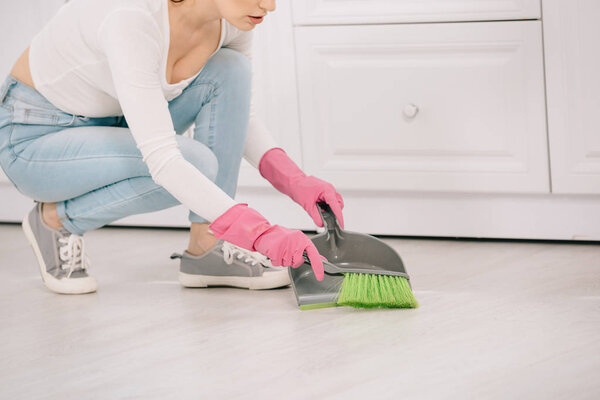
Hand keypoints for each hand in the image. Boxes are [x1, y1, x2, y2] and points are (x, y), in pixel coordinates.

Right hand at [209, 203, 324, 280]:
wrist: (263, 232)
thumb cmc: (279, 237)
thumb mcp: (295, 240)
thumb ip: (306, 250)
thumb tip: (321, 260)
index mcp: (302, 239)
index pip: (314, 254)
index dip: (318, 267)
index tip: (320, 276)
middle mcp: (296, 242)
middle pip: (297, 262)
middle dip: (291, 260)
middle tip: (285, 251)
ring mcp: (286, 246)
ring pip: (287, 264)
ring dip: (281, 260)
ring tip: (278, 250)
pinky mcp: (276, 250)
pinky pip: (277, 263)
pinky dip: (274, 260)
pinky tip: (273, 251)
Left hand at [287, 175, 344, 228]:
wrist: (293, 182)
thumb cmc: (299, 188)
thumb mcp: (307, 205)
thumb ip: (316, 216)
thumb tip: (321, 223)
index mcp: (327, 190)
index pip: (337, 206)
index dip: (339, 217)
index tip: (341, 225)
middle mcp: (329, 189)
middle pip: (338, 205)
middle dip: (335, 213)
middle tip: (329, 221)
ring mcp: (328, 190)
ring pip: (335, 203)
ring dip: (330, 210)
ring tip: (322, 214)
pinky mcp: (325, 192)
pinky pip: (330, 201)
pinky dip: (327, 207)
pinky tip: (320, 210)